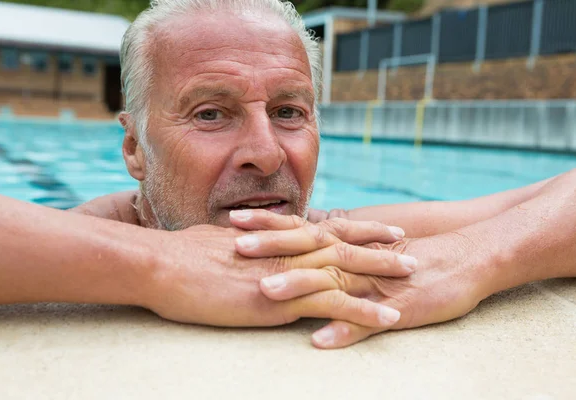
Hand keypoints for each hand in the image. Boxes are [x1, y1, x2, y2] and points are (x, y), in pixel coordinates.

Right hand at [139, 213, 413, 330]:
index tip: (373, 228)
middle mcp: (288, 250)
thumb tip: (240, 245)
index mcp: (273, 239)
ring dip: (382, 272)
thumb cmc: (179, 256)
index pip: (321, 229)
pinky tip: (390, 318)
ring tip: (413, 275)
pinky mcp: (284, 300)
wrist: (162, 265)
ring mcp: (289, 273)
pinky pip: (335, 306)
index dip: (350, 228)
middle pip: (342, 244)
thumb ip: (238, 246)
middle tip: (407, 245)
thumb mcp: (216, 245)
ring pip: (347, 270)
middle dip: (376, 244)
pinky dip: (365, 311)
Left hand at [242, 216, 488, 347]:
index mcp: (348, 244)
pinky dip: (344, 329)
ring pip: (332, 283)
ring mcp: (375, 285)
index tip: (234, 220)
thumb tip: (304, 230)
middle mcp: (356, 259)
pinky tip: (321, 340)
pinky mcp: (398, 309)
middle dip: (271, 247)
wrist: (468, 257)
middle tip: (236, 245)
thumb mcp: (371, 244)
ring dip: (300, 287)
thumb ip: (337, 241)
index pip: (301, 228)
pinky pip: (367, 323)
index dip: (268, 223)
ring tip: (267, 292)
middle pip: (308, 250)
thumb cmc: (417, 253)